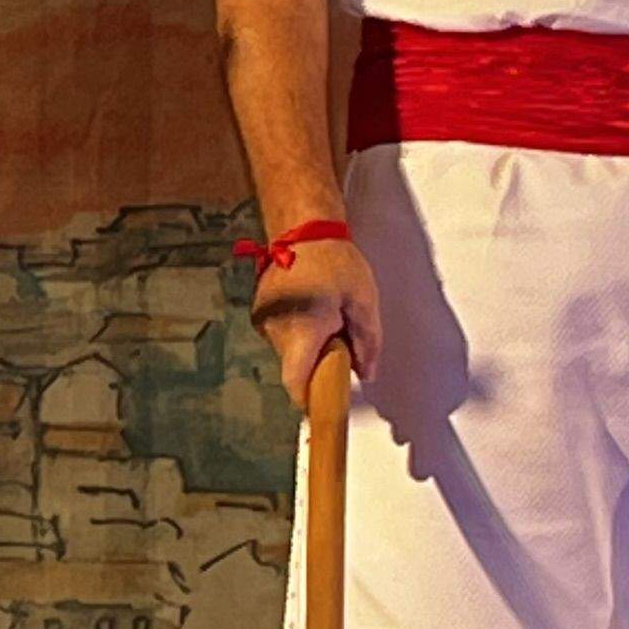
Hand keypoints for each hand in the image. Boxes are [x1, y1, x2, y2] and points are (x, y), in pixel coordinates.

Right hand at [251, 237, 380, 404]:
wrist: (302, 226)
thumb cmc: (334, 260)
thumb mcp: (363, 301)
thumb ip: (368, 342)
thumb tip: (366, 374)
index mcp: (302, 331)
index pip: (296, 383)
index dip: (310, 399)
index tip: (325, 403)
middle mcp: (276, 330)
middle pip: (295, 367)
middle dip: (318, 362)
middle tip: (340, 338)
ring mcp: (264, 320)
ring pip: (289, 350)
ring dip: (309, 344)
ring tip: (327, 315)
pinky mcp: (261, 310)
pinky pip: (282, 333)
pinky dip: (298, 330)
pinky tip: (312, 306)